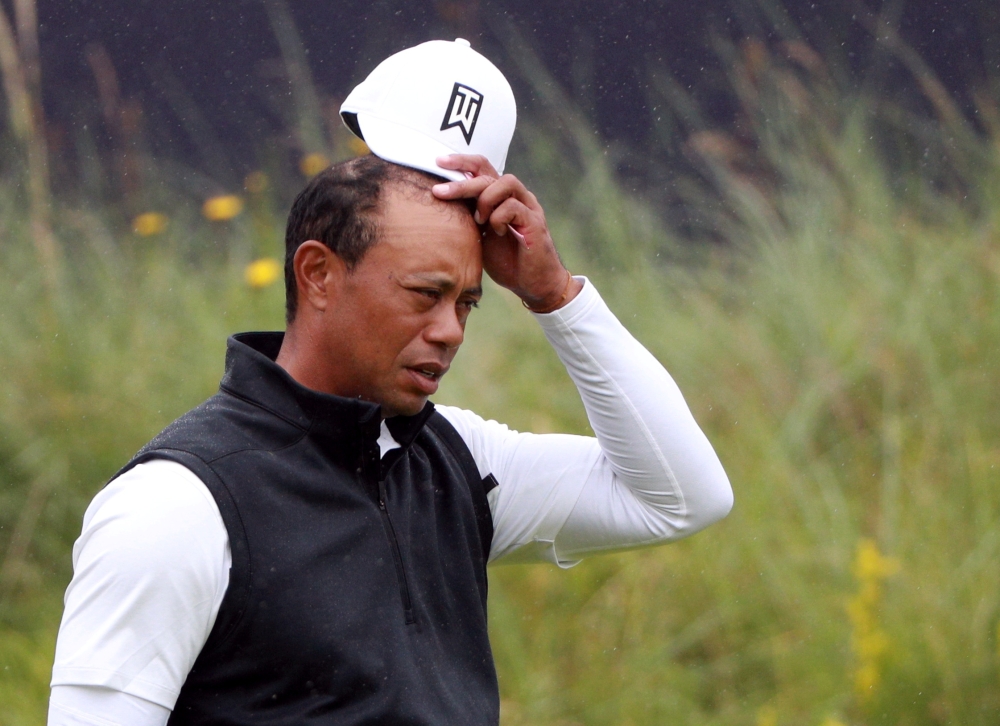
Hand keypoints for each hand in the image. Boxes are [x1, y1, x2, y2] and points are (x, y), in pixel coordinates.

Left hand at [431, 154, 581, 311]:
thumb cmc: (507, 261)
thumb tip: (440, 205)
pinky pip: (513, 207)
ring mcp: (527, 207)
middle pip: (488, 173)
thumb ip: (468, 218)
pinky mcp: (534, 222)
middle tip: (439, 191)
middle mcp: (516, 196)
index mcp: (501, 197)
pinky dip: (498, 218)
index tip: (437, 162)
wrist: (533, 283)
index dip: (461, 162)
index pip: (482, 168)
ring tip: (478, 220)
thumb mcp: (480, 236)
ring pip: (505, 182)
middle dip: (461, 181)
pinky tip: (497, 233)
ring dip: (485, 199)